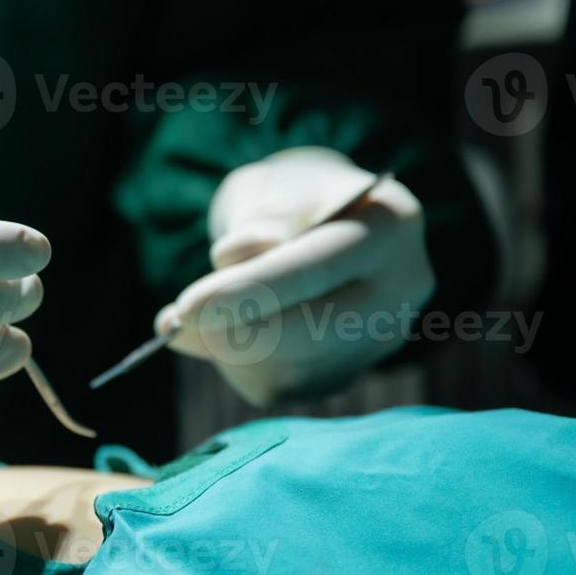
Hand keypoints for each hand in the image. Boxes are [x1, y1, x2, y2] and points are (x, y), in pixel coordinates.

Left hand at [157, 148, 433, 405]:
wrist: (318, 227)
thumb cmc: (288, 200)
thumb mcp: (270, 187)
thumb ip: (259, 217)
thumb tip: (240, 255)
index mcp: (392, 224)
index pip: (319, 266)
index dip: (251, 291)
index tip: (188, 307)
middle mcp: (401, 288)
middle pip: (313, 331)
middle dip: (233, 332)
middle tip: (174, 320)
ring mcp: (380, 339)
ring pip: (289, 369)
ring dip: (226, 348)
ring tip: (203, 311)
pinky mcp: (348, 375)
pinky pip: (277, 387)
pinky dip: (235, 365)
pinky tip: (228, 332)